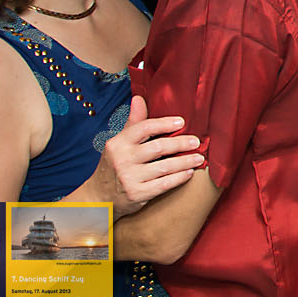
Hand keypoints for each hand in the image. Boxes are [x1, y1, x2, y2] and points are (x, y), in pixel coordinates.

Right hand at [91, 96, 203, 217]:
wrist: (99, 198)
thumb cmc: (114, 165)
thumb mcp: (118, 143)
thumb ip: (133, 122)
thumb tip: (139, 98)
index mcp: (118, 143)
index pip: (144, 128)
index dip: (164, 123)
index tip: (182, 122)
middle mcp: (122, 159)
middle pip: (159, 147)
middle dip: (181, 143)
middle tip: (196, 141)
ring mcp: (129, 178)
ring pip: (165, 167)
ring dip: (186, 161)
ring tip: (199, 158)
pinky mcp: (137, 194)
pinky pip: (164, 184)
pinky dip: (179, 178)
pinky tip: (189, 172)